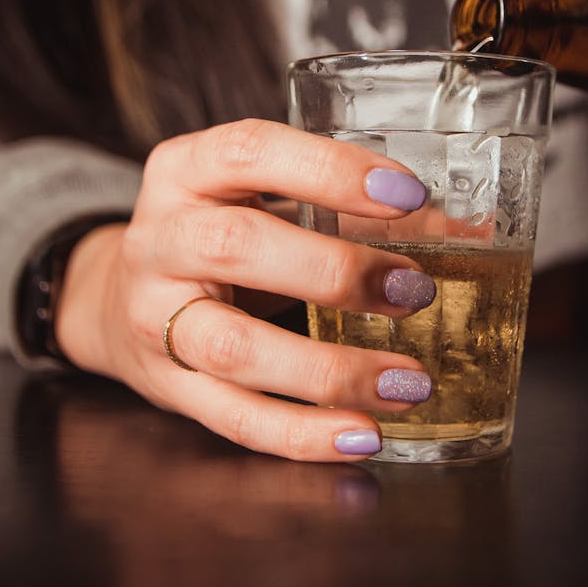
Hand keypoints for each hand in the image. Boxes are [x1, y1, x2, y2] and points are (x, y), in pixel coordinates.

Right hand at [55, 119, 434, 461]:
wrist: (117, 298)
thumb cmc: (220, 236)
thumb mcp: (266, 202)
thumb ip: (353, 211)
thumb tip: (470, 230)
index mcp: (186, 170)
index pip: (250, 151)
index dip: (329, 170)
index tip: (408, 193)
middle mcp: (161, 237)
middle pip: (236, 245)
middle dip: (335, 272)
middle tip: (414, 291)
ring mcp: (154, 316)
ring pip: (233, 347)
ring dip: (329, 371)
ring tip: (407, 382)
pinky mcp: (168, 384)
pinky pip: (233, 416)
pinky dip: (302, 434)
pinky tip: (362, 436)